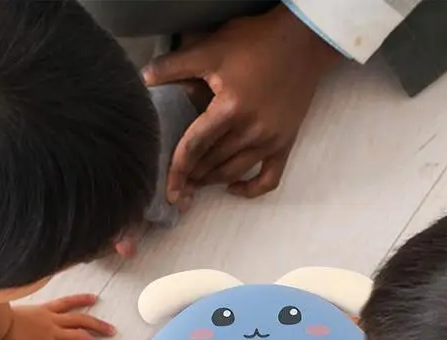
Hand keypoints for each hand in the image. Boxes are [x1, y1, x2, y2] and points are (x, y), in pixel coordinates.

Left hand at [144, 5, 340, 199]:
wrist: (302, 42)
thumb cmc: (255, 42)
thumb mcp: (212, 49)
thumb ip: (176, 65)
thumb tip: (143, 77)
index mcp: (230, 108)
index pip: (195, 146)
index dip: (177, 169)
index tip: (168, 189)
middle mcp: (251, 130)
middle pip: (212, 163)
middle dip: (192, 177)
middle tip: (177, 186)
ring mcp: (270, 140)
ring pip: (234, 171)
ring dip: (213, 181)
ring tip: (196, 182)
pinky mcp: (285, 144)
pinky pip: (268, 179)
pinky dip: (250, 190)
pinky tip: (232, 188)